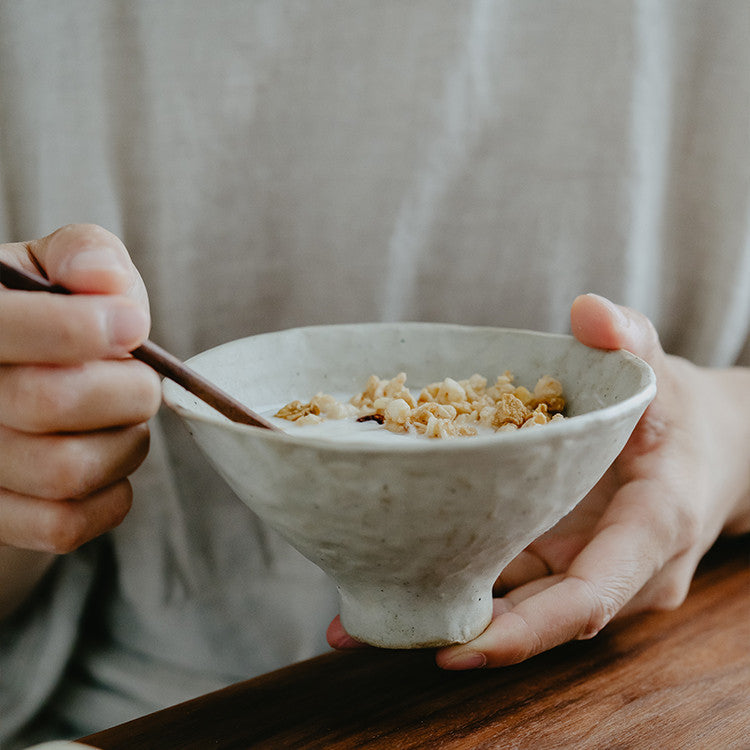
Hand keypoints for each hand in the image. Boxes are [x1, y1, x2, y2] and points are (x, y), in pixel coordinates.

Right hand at [0, 224, 160, 558]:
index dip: (78, 328)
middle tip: (139, 380)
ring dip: (124, 444)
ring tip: (121, 422)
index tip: (132, 327)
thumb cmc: (51, 320)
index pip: (2, 329)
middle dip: (127, 389)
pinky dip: (111, 497)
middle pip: (50, 402)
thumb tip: (105, 280)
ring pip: (66, 470)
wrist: (21, 390)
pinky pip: (64, 526)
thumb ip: (83, 255)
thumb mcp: (58, 271)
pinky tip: (109, 464)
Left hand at [328, 294, 749, 667]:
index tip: (457, 649)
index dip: (525, 632)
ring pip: (518, 608)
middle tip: (362, 631)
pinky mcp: (565, 564)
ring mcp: (591, 574)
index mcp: (651, 528)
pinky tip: (396, 581)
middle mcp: (622, 570)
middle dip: (458, 634)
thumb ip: (626, 338)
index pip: (590, 597)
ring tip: (355, 618)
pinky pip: (514, 584)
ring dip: (444, 616)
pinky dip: (460, 586)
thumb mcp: (657, 370)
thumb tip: (588, 311)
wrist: (707, 452)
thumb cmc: (677, 413)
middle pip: (537, 618)